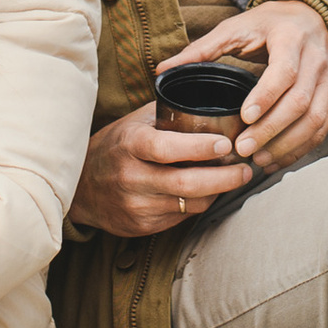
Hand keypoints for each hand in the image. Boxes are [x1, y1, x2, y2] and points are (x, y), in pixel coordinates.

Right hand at [69, 104, 255, 241]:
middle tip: (246, 169)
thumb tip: (214, 101)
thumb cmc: (117, 145)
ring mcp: (135, 205)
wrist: (81, 185)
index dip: (200, 148)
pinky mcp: (140, 226)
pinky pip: (181, 216)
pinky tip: (210, 191)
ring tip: (236, 178)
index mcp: (130, 145)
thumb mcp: (135, 123)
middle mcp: (131, 177)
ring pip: (190, 203)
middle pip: (186, 183)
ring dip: (218, 191)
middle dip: (224, 178)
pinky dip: (200, 203)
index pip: (167, 148)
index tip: (226, 144)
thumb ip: (169, 113)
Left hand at [176, 0, 327, 172]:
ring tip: (257, 160)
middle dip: (271, 130)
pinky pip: (323, 128)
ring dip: (287, 144)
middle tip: (242, 149)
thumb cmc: (267, 25)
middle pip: (300, 101)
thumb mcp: (235, 29)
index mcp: (291, 37)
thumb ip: (202, 50)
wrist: (309, 17)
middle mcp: (318, 58)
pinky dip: (300, 148)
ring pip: (315, 119)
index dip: (266, 97)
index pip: (284, 71)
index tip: (243, 117)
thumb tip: (163, 70)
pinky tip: (276, 160)